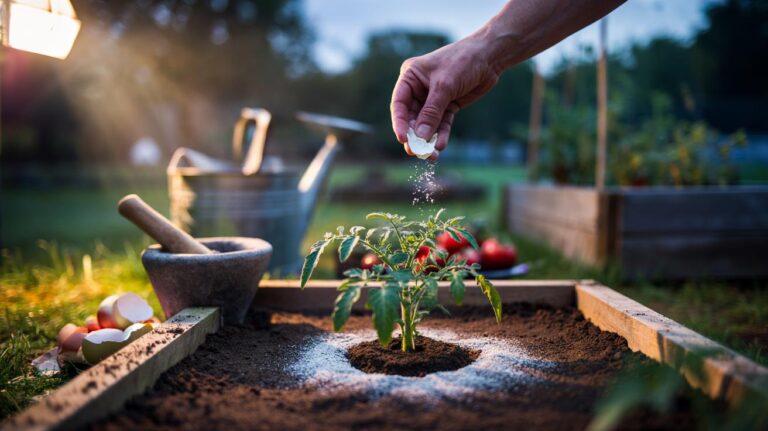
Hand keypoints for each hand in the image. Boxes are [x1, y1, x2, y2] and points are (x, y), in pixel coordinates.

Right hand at [390, 37, 500, 160]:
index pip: (399, 103)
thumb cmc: (463, 61)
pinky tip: (442, 146)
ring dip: (429, 139)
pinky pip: (442, 123)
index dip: (399, 123)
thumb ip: (432, 112)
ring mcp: (433, 98)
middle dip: (415, 135)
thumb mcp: (444, 86)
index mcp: (410, 77)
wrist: (490, 57)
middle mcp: (419, 88)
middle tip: (416, 152)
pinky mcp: (448, 104)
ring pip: (427, 123)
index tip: (403, 140)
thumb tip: (421, 136)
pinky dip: (442, 134)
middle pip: (411, 117)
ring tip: (431, 156)